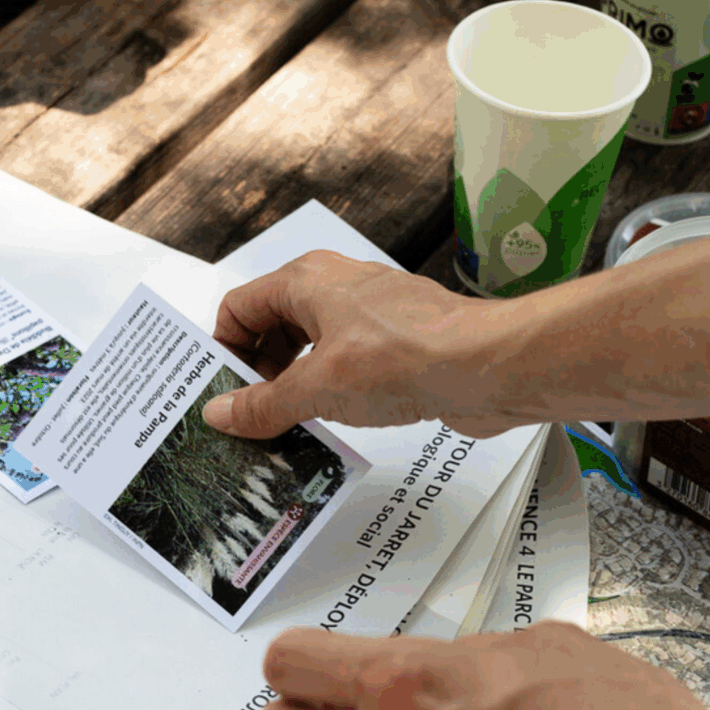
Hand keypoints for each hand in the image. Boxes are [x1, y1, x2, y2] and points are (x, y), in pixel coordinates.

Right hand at [204, 249, 521, 439]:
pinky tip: (334, 425)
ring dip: (297, 385)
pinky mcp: (402, 344)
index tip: (223, 395)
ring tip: (287, 429)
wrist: (488, 366)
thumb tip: (221, 413)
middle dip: (260, 371)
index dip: (225, 351)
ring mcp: (373, 315)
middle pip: (276, 326)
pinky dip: (335, 392)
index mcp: (308, 280)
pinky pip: (352, 365)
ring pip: (315, 347)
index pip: (241, 307)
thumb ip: (265, 403)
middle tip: (251, 418)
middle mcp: (339, 288)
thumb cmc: (405, 357)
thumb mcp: (318, 387)